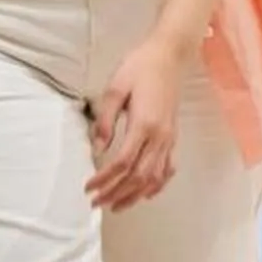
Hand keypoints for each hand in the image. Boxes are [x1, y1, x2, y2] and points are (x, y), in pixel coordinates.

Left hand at [87, 30, 188, 212]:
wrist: (169, 55)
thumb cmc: (140, 67)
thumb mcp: (114, 89)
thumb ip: (104, 120)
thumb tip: (96, 148)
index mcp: (144, 124)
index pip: (122, 163)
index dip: (104, 179)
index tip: (88, 188)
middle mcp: (160, 137)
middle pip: (138, 177)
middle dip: (116, 194)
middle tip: (97, 203)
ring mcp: (169, 139)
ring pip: (154, 178)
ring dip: (135, 195)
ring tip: (117, 206)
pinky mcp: (172, 137)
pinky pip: (167, 169)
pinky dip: (156, 185)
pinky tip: (145, 193)